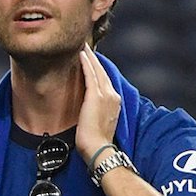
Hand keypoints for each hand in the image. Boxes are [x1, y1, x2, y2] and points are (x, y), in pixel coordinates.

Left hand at [75, 45, 121, 166]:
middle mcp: (112, 95)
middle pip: (102, 71)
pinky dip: (86, 63)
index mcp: (114, 101)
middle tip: (85, 45)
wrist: (98, 149)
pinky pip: (90, 75)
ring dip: (89, 57)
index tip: (90, 58)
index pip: (105, 80)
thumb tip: (89, 110)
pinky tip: (81, 55)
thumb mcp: (99, 122)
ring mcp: (105, 95)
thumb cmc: (96, 142)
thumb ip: (97, 112)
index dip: (97, 68)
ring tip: (82, 46)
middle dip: (94, 58)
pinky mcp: (95, 97)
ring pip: (97, 70)